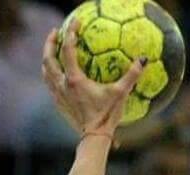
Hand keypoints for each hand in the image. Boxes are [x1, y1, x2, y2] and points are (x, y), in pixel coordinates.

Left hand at [42, 20, 145, 135]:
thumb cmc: (106, 115)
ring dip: (47, 59)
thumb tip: (143, 59)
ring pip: (46, 72)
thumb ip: (132, 75)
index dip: (70, 33)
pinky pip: (50, 84)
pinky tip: (57, 73)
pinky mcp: (58, 104)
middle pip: (48, 59)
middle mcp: (62, 86)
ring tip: (52, 49)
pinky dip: (51, 74)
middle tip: (55, 31)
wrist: (93, 137)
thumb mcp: (121, 93)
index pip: (68, 50)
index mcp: (74, 80)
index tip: (74, 22)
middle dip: (49, 43)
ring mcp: (58, 96)